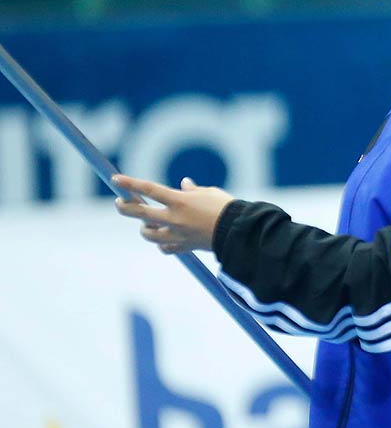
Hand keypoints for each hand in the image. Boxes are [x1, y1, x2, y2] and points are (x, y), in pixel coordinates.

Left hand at [112, 174, 234, 253]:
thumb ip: (192, 190)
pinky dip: (162, 243)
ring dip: (144, 227)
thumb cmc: (227, 208)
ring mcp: (177, 234)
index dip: (130, 184)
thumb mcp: (210, 193)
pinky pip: (164, 247)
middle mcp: (174, 218)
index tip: (116, 180)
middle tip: (120, 203)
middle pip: (140, 213)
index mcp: (180, 201)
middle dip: (125, 207)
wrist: (239, 232)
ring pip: (148, 233)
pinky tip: (165, 238)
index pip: (149, 189)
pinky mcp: (183, 247)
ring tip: (147, 222)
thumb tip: (183, 184)